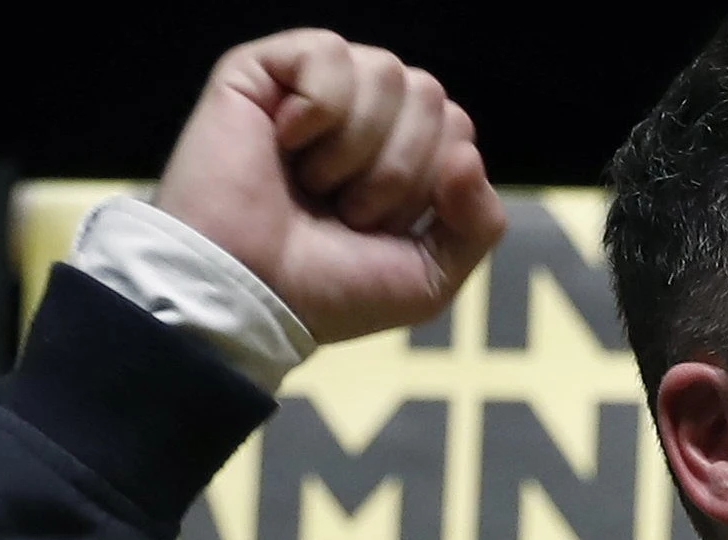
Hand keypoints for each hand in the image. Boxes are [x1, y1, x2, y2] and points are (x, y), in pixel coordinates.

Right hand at [154, 30, 505, 345]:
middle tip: (343, 211)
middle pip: (429, 95)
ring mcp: (313, 91)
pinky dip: (318, 110)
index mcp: (398, 153)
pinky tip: (285, 143)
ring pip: (387, 72)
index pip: (456, 127)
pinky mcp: (264, 71)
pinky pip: (329, 53)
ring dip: (356, 149)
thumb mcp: (429, 278)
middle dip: (396, 171)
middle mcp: (360, 115)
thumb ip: (479, 224)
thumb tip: (468, 154)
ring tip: (313, 184)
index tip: (377, 229)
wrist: (248, 298)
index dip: (430, 185)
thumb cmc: (325, 292)